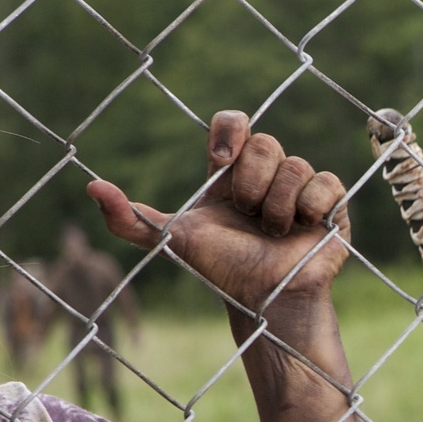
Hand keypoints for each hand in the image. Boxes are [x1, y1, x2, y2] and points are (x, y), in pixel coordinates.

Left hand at [87, 111, 350, 313]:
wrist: (263, 298)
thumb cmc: (220, 270)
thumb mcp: (169, 241)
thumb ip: (129, 219)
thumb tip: (90, 187)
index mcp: (233, 172)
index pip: (234, 123)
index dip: (230, 130)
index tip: (223, 161)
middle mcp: (268, 174)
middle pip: (266, 143)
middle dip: (251, 184)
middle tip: (247, 215)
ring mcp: (301, 188)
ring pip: (296, 165)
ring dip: (277, 206)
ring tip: (274, 232)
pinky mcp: (332, 205)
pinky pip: (326, 182)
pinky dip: (310, 206)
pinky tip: (302, 228)